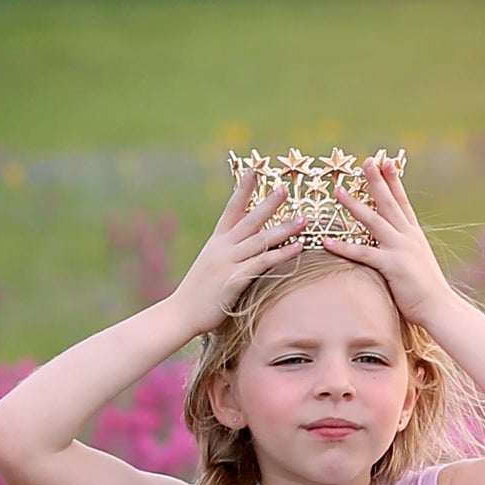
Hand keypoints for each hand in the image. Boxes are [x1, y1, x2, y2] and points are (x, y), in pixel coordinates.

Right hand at [170, 167, 307, 335]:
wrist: (180, 313)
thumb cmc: (197, 294)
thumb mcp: (210, 267)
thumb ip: (226, 255)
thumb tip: (242, 250)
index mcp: (216, 242)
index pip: (231, 210)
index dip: (242, 190)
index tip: (253, 171)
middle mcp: (223, 248)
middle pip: (250, 220)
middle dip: (269, 204)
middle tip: (286, 188)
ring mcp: (229, 263)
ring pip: (260, 240)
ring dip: (284, 229)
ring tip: (304, 219)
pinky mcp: (234, 281)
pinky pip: (262, 264)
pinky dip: (281, 254)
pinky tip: (297, 247)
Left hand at [322, 157, 456, 327]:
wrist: (440, 307)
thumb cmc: (429, 291)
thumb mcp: (419, 264)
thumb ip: (407, 252)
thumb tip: (398, 250)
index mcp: (414, 235)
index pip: (402, 202)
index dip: (394, 181)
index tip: (387, 161)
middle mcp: (407, 237)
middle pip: (389, 203)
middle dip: (377, 180)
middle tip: (366, 161)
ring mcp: (400, 250)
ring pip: (373, 221)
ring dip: (354, 205)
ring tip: (338, 191)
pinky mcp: (392, 266)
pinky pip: (363, 253)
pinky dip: (344, 247)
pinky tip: (327, 240)